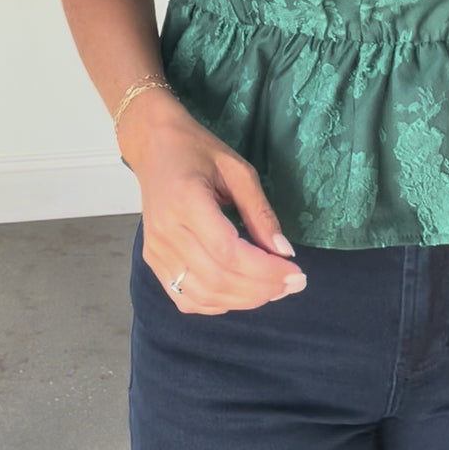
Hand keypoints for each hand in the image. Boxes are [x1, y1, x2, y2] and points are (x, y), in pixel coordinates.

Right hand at [119, 91, 305, 313]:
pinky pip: (184, 297)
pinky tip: (240, 294)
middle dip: (261, 289)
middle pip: (217, 278)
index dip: (265, 271)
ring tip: (273, 290)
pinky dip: (216, 304)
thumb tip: (285, 252)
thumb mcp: (237, 170)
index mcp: (186, 201)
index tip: (296, 273)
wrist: (153, 146)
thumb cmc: (197, 150)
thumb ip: (260, 212)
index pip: (228, 252)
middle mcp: (166, 231)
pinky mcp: (152, 260)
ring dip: (242, 300)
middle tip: (292, 284)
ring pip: (201, 294)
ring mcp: (155, 249)